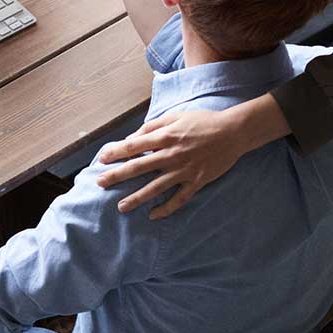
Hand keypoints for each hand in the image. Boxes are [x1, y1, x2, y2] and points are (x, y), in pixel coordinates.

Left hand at [96, 107, 249, 217]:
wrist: (232, 132)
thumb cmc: (202, 121)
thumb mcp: (176, 116)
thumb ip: (153, 126)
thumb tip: (133, 137)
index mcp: (166, 136)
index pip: (134, 146)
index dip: (116, 152)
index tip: (101, 159)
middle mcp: (172, 155)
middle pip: (139, 167)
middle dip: (118, 175)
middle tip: (100, 183)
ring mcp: (184, 171)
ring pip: (156, 187)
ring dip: (137, 197)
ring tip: (121, 207)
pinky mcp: (197, 182)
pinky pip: (179, 199)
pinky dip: (166, 209)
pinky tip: (153, 216)